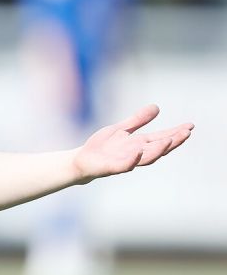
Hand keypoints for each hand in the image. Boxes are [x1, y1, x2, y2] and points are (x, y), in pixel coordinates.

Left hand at [73, 104, 192, 182]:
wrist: (83, 160)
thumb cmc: (103, 146)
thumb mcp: (121, 129)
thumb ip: (138, 120)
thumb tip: (157, 107)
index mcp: (139, 144)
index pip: (162, 138)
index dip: (176, 133)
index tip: (190, 126)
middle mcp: (137, 153)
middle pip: (159, 148)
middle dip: (173, 141)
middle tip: (187, 133)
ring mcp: (126, 160)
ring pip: (147, 158)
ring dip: (158, 150)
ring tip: (169, 141)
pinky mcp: (113, 167)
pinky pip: (125, 165)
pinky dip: (133, 159)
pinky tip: (138, 151)